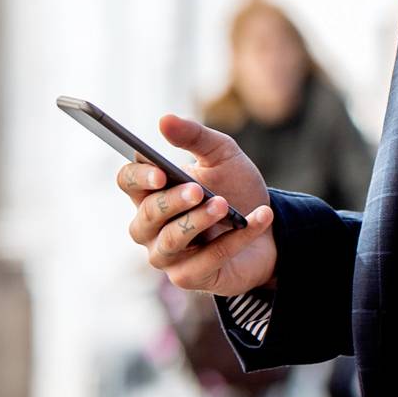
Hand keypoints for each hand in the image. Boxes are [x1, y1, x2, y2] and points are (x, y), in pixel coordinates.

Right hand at [117, 114, 276, 298]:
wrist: (270, 229)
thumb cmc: (237, 190)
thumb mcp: (223, 155)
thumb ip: (195, 137)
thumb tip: (164, 119)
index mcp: (151, 191)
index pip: (127, 181)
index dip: (138, 177)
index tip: (160, 172)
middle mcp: (150, 226)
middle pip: (144, 216)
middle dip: (171, 202)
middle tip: (199, 190)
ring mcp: (167, 254)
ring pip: (170, 241)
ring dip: (197, 222)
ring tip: (224, 205)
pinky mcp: (189, 277)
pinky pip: (206, 260)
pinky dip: (234, 240)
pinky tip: (258, 218)